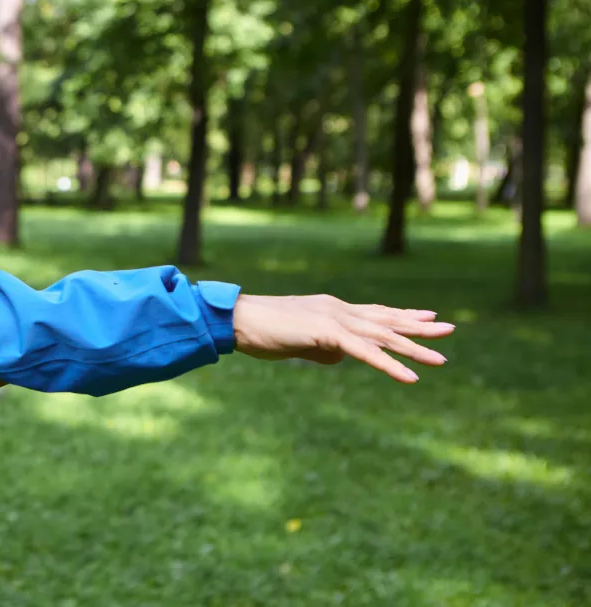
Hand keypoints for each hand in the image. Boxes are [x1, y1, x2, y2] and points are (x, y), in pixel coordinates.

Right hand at [232, 294, 454, 382]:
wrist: (238, 320)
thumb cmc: (262, 330)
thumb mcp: (298, 342)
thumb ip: (322, 348)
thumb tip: (339, 358)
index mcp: (333, 309)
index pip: (375, 312)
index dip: (402, 315)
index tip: (427, 316)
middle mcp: (339, 310)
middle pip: (387, 320)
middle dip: (419, 327)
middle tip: (449, 329)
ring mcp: (335, 319)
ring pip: (383, 336)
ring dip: (414, 349)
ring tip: (440, 360)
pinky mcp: (327, 333)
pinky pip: (366, 352)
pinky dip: (390, 365)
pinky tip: (410, 377)